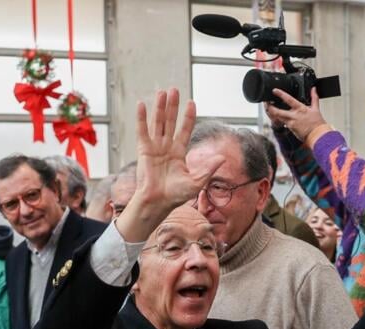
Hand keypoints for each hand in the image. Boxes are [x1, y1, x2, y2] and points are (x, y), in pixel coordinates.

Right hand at [117, 87, 224, 240]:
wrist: (158, 202)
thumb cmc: (175, 196)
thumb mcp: (196, 182)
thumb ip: (208, 169)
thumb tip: (222, 158)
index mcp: (178, 153)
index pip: (185, 130)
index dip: (188, 117)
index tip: (192, 103)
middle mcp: (166, 147)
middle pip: (170, 122)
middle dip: (173, 106)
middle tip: (175, 90)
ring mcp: (155, 147)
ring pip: (158, 123)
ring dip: (160, 108)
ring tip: (162, 92)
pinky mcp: (144, 150)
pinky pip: (143, 131)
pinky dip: (142, 118)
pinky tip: (143, 105)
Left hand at [264, 88, 327, 141]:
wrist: (317, 135)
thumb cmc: (317, 123)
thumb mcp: (316, 108)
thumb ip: (314, 97)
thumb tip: (313, 89)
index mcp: (300, 108)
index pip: (289, 99)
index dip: (281, 94)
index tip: (275, 91)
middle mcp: (294, 115)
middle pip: (278, 111)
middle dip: (270, 108)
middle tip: (266, 104)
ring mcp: (291, 123)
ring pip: (278, 118)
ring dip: (272, 114)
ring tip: (269, 109)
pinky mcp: (290, 129)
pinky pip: (282, 123)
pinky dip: (279, 120)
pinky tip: (276, 117)